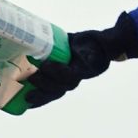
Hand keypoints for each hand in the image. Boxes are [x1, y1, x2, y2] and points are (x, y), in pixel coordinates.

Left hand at [22, 14, 137, 107]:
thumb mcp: (101, 41)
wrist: (97, 48)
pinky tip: (25, 102)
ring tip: (25, 95)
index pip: (69, 75)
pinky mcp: (56, 79)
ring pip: (52, 92)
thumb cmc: (98, 44)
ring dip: (39, 95)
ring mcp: (65, 80)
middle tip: (30, 77)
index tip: (45, 65)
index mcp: (84, 70)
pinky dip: (37, 98)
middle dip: (44, 85)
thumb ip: (103, 40)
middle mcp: (74, 78)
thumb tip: (111, 35)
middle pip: (59, 88)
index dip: (57, 72)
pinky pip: (48, 92)